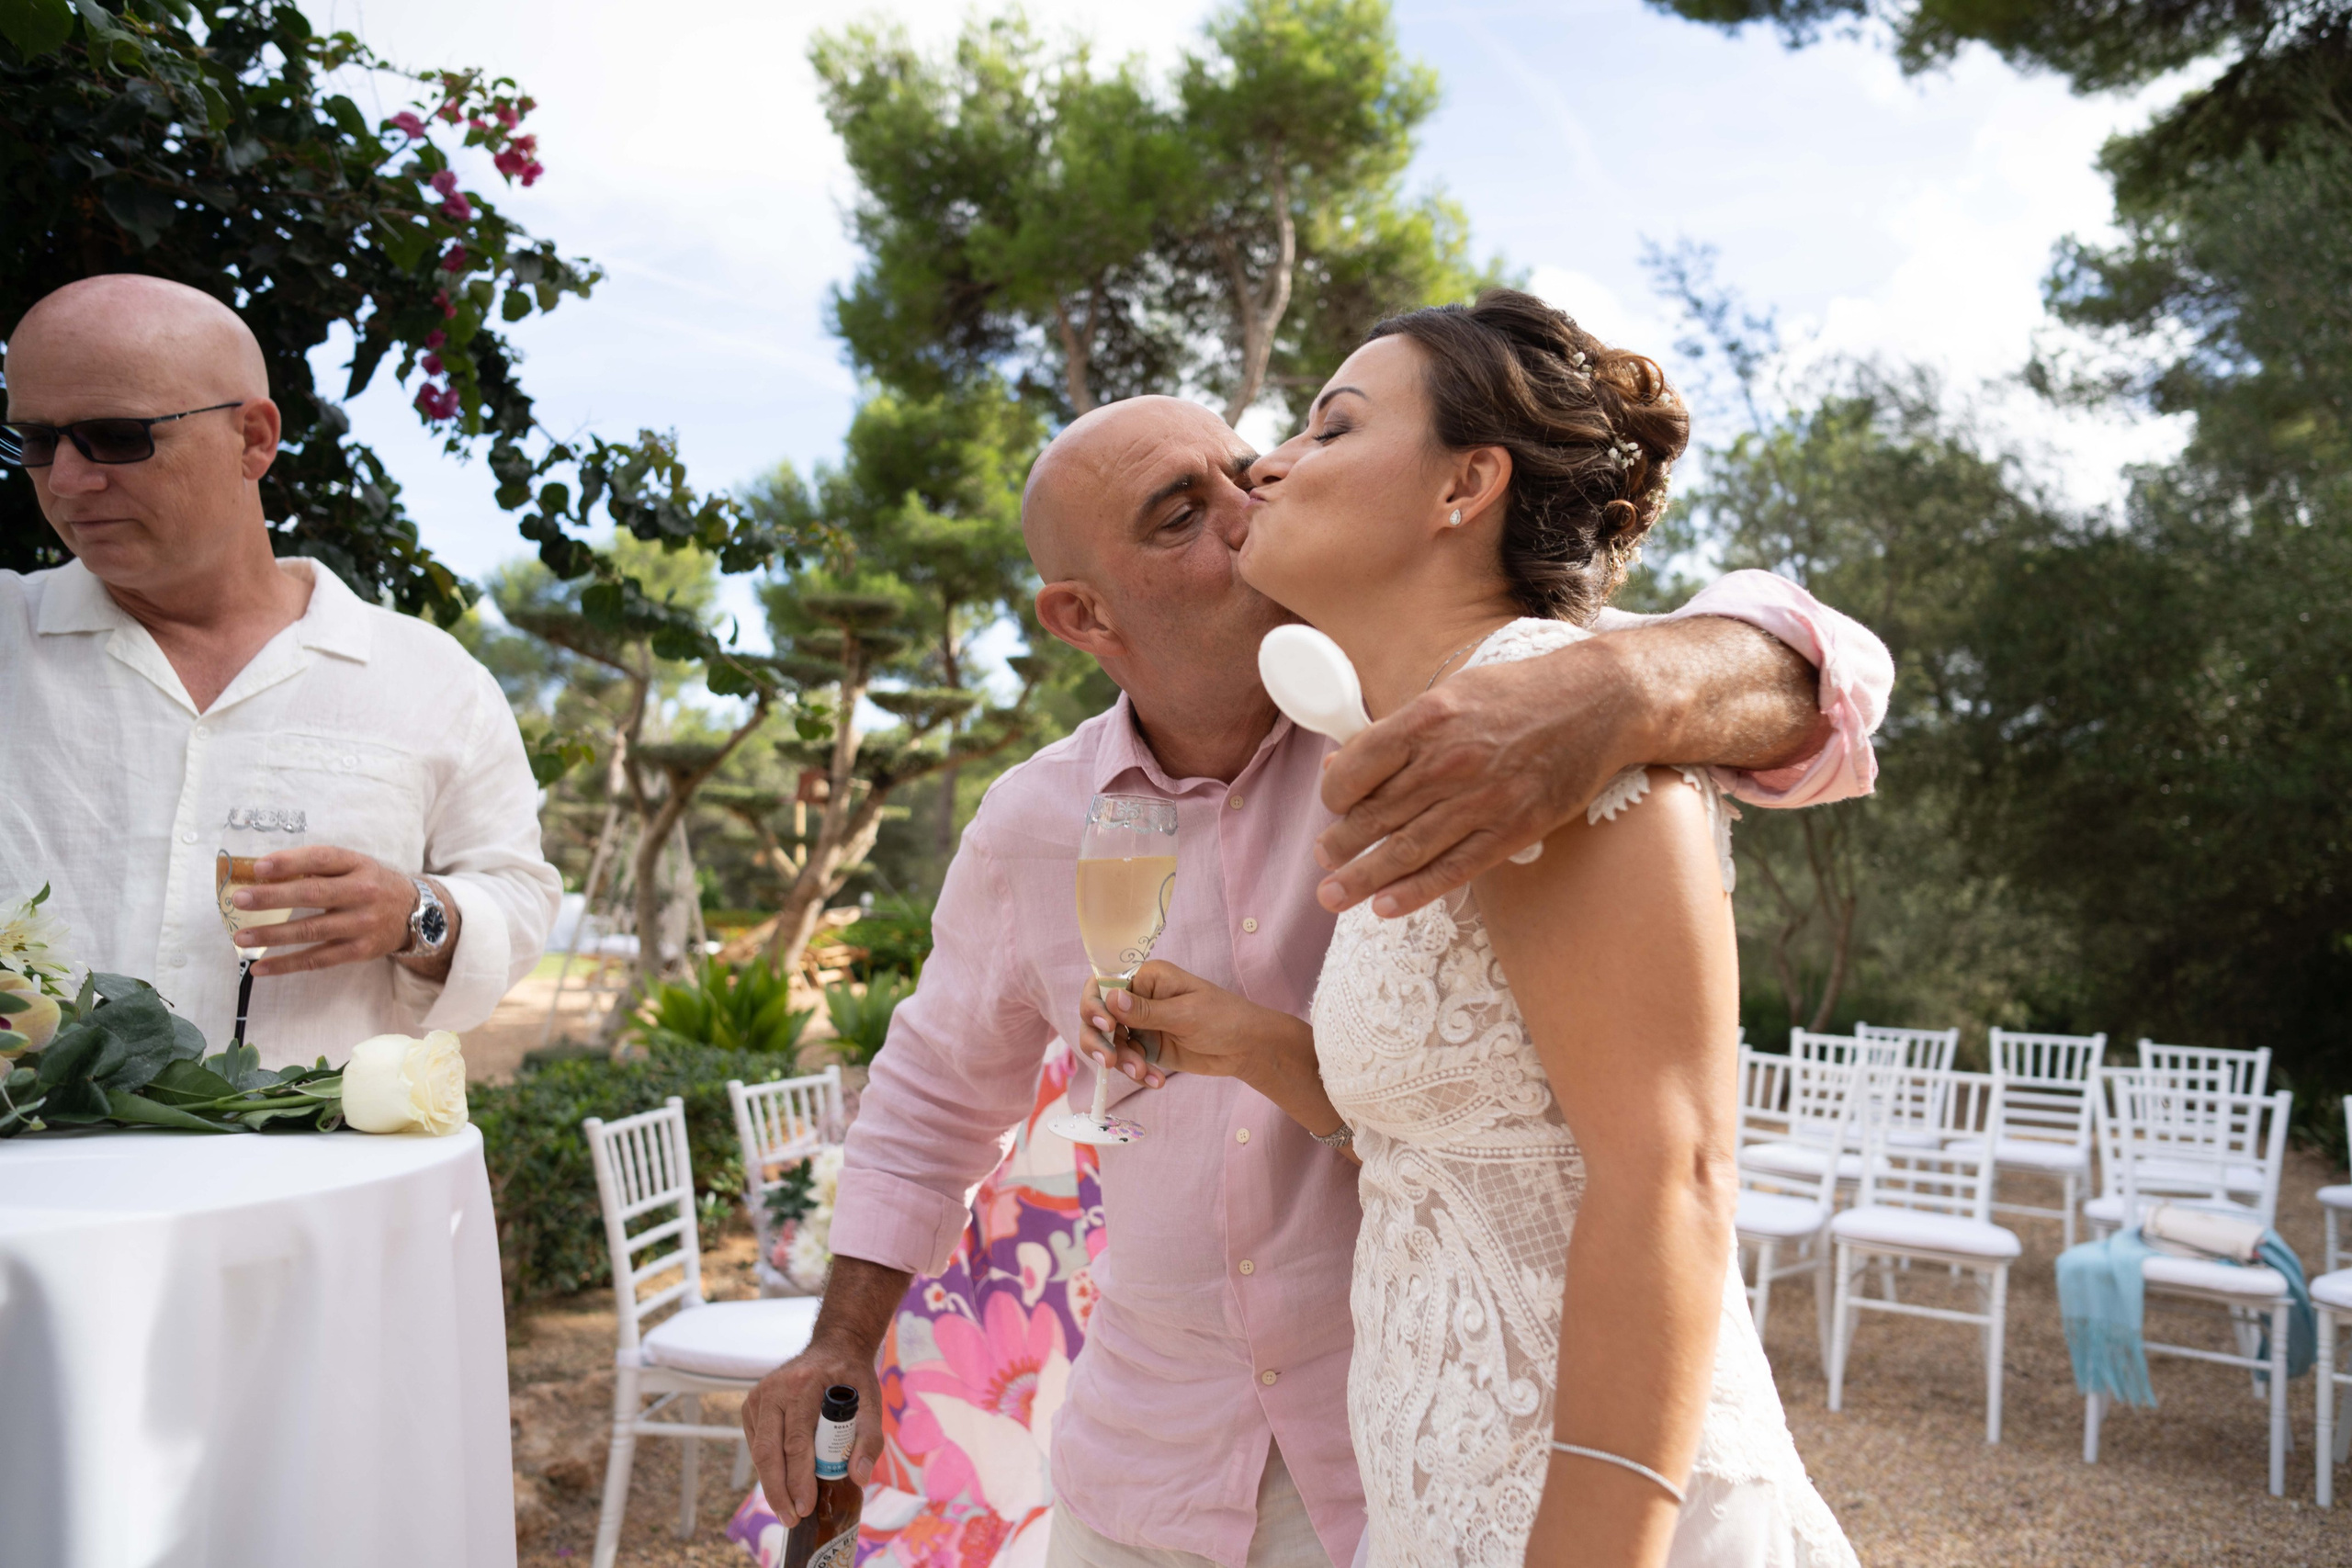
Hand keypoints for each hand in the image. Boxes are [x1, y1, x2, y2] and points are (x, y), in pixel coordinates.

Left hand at [233, 845, 441, 977]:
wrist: (416, 914)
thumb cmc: (371, 885)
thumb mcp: (355, 866)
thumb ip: (318, 867)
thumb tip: (265, 873)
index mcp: (358, 865)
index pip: (322, 859)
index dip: (289, 862)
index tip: (258, 867)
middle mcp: (363, 893)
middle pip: (313, 895)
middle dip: (272, 898)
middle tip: (240, 900)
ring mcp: (361, 924)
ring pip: (310, 930)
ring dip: (272, 935)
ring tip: (241, 937)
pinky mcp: (358, 951)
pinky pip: (317, 959)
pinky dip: (286, 964)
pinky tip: (260, 967)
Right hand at [742, 1331, 886, 1520]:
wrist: (834, 1347)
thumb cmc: (853, 1379)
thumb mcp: (871, 1401)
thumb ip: (869, 1439)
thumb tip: (858, 1477)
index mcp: (804, 1385)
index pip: (797, 1442)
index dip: (799, 1479)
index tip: (806, 1508)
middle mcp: (775, 1389)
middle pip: (770, 1451)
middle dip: (779, 1491)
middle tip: (791, 1519)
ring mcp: (759, 1395)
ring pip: (759, 1451)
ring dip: (771, 1484)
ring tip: (786, 1510)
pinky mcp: (751, 1404)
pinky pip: (756, 1443)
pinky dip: (768, 1466)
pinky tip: (781, 1483)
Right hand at [1081, 962, 1318, 1095]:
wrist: (1248, 1048)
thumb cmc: (1224, 1018)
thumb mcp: (1186, 1014)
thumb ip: (1147, 1011)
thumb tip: (1110, 999)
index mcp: (1146, 979)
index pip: (1104, 985)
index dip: (1094, 1004)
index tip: (1105, 1026)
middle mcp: (1138, 1000)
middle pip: (1097, 1017)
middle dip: (1100, 1041)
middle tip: (1111, 1062)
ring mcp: (1140, 1026)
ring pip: (1109, 1044)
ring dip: (1121, 1061)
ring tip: (1143, 1073)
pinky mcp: (1147, 1049)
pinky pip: (1127, 1061)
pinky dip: (1136, 1072)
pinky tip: (1156, 1081)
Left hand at [1314, 646, 1640, 917]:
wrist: (1599, 703)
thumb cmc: (1521, 694)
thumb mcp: (1452, 694)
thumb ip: (1398, 732)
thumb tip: (1341, 765)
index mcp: (1428, 719)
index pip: (1357, 768)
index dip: (1334, 796)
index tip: (1333, 807)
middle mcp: (1449, 761)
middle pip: (1376, 815)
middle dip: (1340, 845)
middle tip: (1323, 862)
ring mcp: (1482, 800)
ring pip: (1406, 849)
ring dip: (1363, 878)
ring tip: (1334, 896)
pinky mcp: (1513, 829)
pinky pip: (1454, 869)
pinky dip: (1415, 891)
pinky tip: (1384, 906)